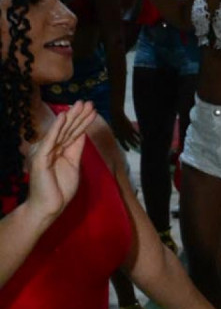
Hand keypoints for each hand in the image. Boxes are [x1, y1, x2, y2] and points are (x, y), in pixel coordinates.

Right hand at [25, 103, 95, 222]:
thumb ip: (76, 149)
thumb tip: (82, 133)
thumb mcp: (73, 165)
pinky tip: (63, 116)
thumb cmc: (60, 189)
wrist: (49, 207)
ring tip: (81, 104)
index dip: (82, 121)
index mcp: (58, 150)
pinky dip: (57, 128)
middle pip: (68, 129)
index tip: (92, 110)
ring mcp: (45, 152)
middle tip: (89, 102)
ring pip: (61, 132)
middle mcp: (50, 148)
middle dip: (79, 115)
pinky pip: (50, 140)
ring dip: (72, 117)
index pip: (73, 133)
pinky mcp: (41, 158)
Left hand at [110, 111, 140, 151]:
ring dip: (137, 142)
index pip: (122, 144)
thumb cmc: (114, 122)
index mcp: (118, 136)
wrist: (117, 116)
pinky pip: (136, 134)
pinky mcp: (131, 128)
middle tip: (136, 147)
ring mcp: (127, 132)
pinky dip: (139, 136)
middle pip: (129, 142)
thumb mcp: (114, 129)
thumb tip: (116, 137)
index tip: (128, 150)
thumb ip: (115, 134)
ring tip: (140, 144)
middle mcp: (123, 136)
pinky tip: (142, 138)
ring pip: (133, 139)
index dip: (125, 147)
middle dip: (133, 145)